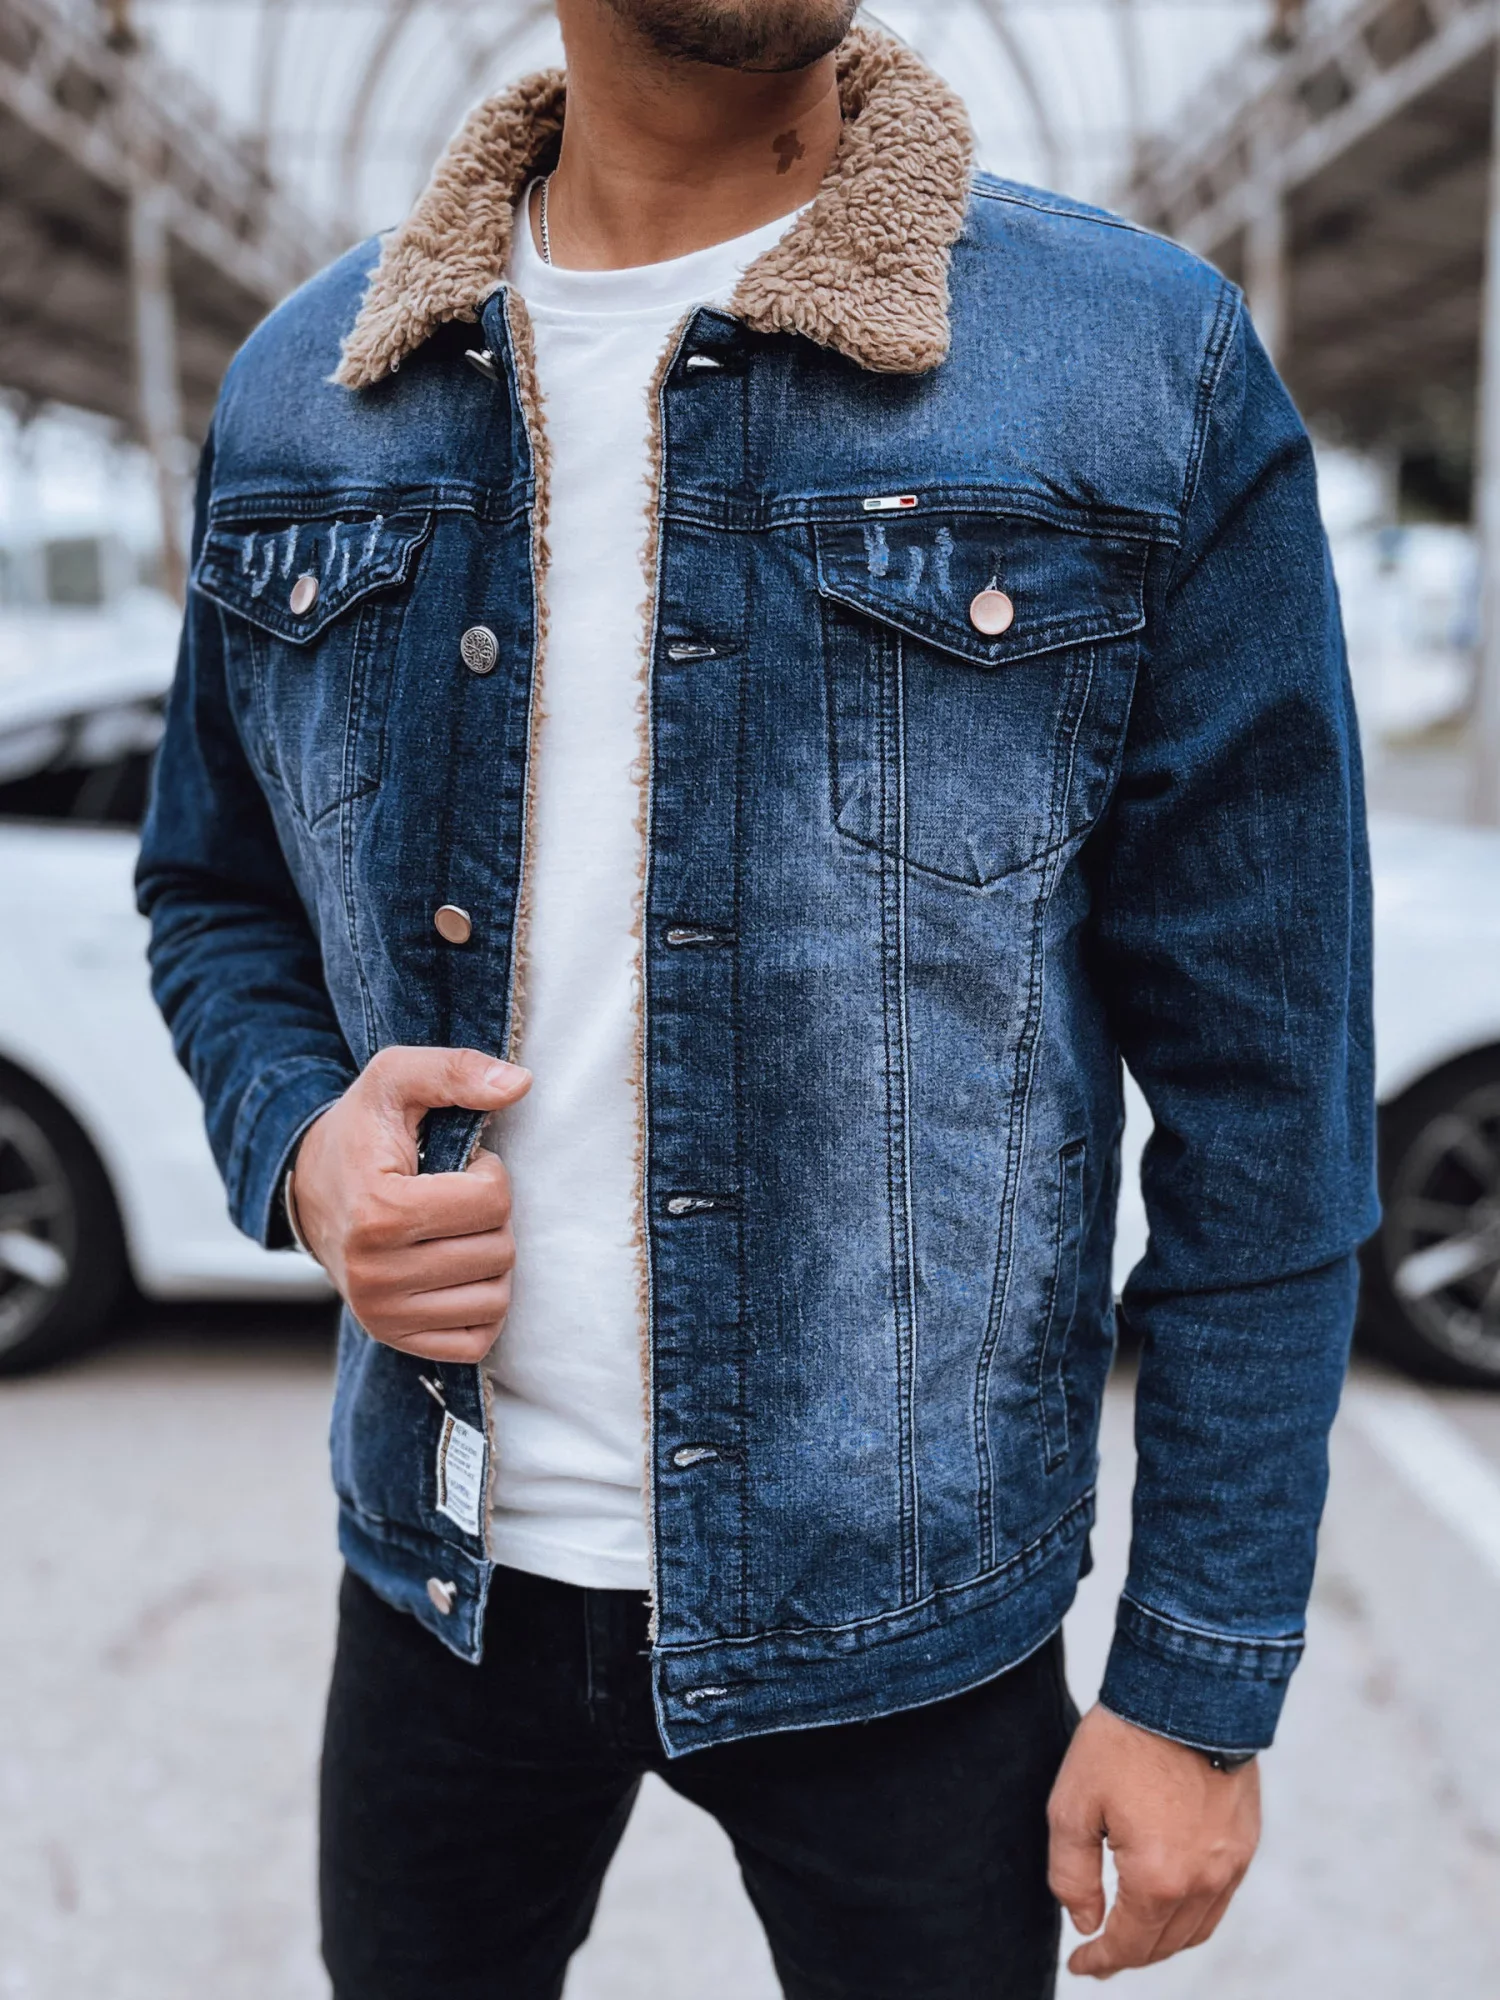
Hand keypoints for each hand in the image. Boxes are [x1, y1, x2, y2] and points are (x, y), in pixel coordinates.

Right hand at [290, 1045, 530, 1363]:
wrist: (309, 1188)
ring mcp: (382, 1315)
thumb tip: (520, 1084)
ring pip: (496, 1298)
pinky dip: (481, 1305)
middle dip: (492, 1217)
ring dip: (490, 1260)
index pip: (492, 1201)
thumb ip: (455, 1070)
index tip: (457, 1165)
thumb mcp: (396, 1079)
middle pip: (499, 1251)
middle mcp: (375, 1275)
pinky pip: (477, 1340)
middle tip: (454, 1199)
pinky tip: (457, 1271)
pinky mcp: (393, 1338)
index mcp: (378, 1212)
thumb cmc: (362, 1132)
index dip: (488, 1173)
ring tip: (454, 1232)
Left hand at [1047, 1703, 1259, 1977]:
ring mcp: (1233, 1862)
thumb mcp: (1073, 1805)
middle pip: (1165, 1944)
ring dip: (1164, 1938)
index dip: (1100, 1962)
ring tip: (1133, 1931)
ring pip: (1198, 1927)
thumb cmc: (1123, 1741)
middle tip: (1102, 1953)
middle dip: (1131, 1954)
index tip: (1080, 1966)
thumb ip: (1072, 1875)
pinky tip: (1170, 1896)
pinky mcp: (1247, 1838)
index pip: (1128, 1946)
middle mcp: (1204, 1881)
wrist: (1187, 1687)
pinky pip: (1221, 1896)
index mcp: (1158, 1880)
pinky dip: (1193, 1911)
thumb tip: (1086, 1923)